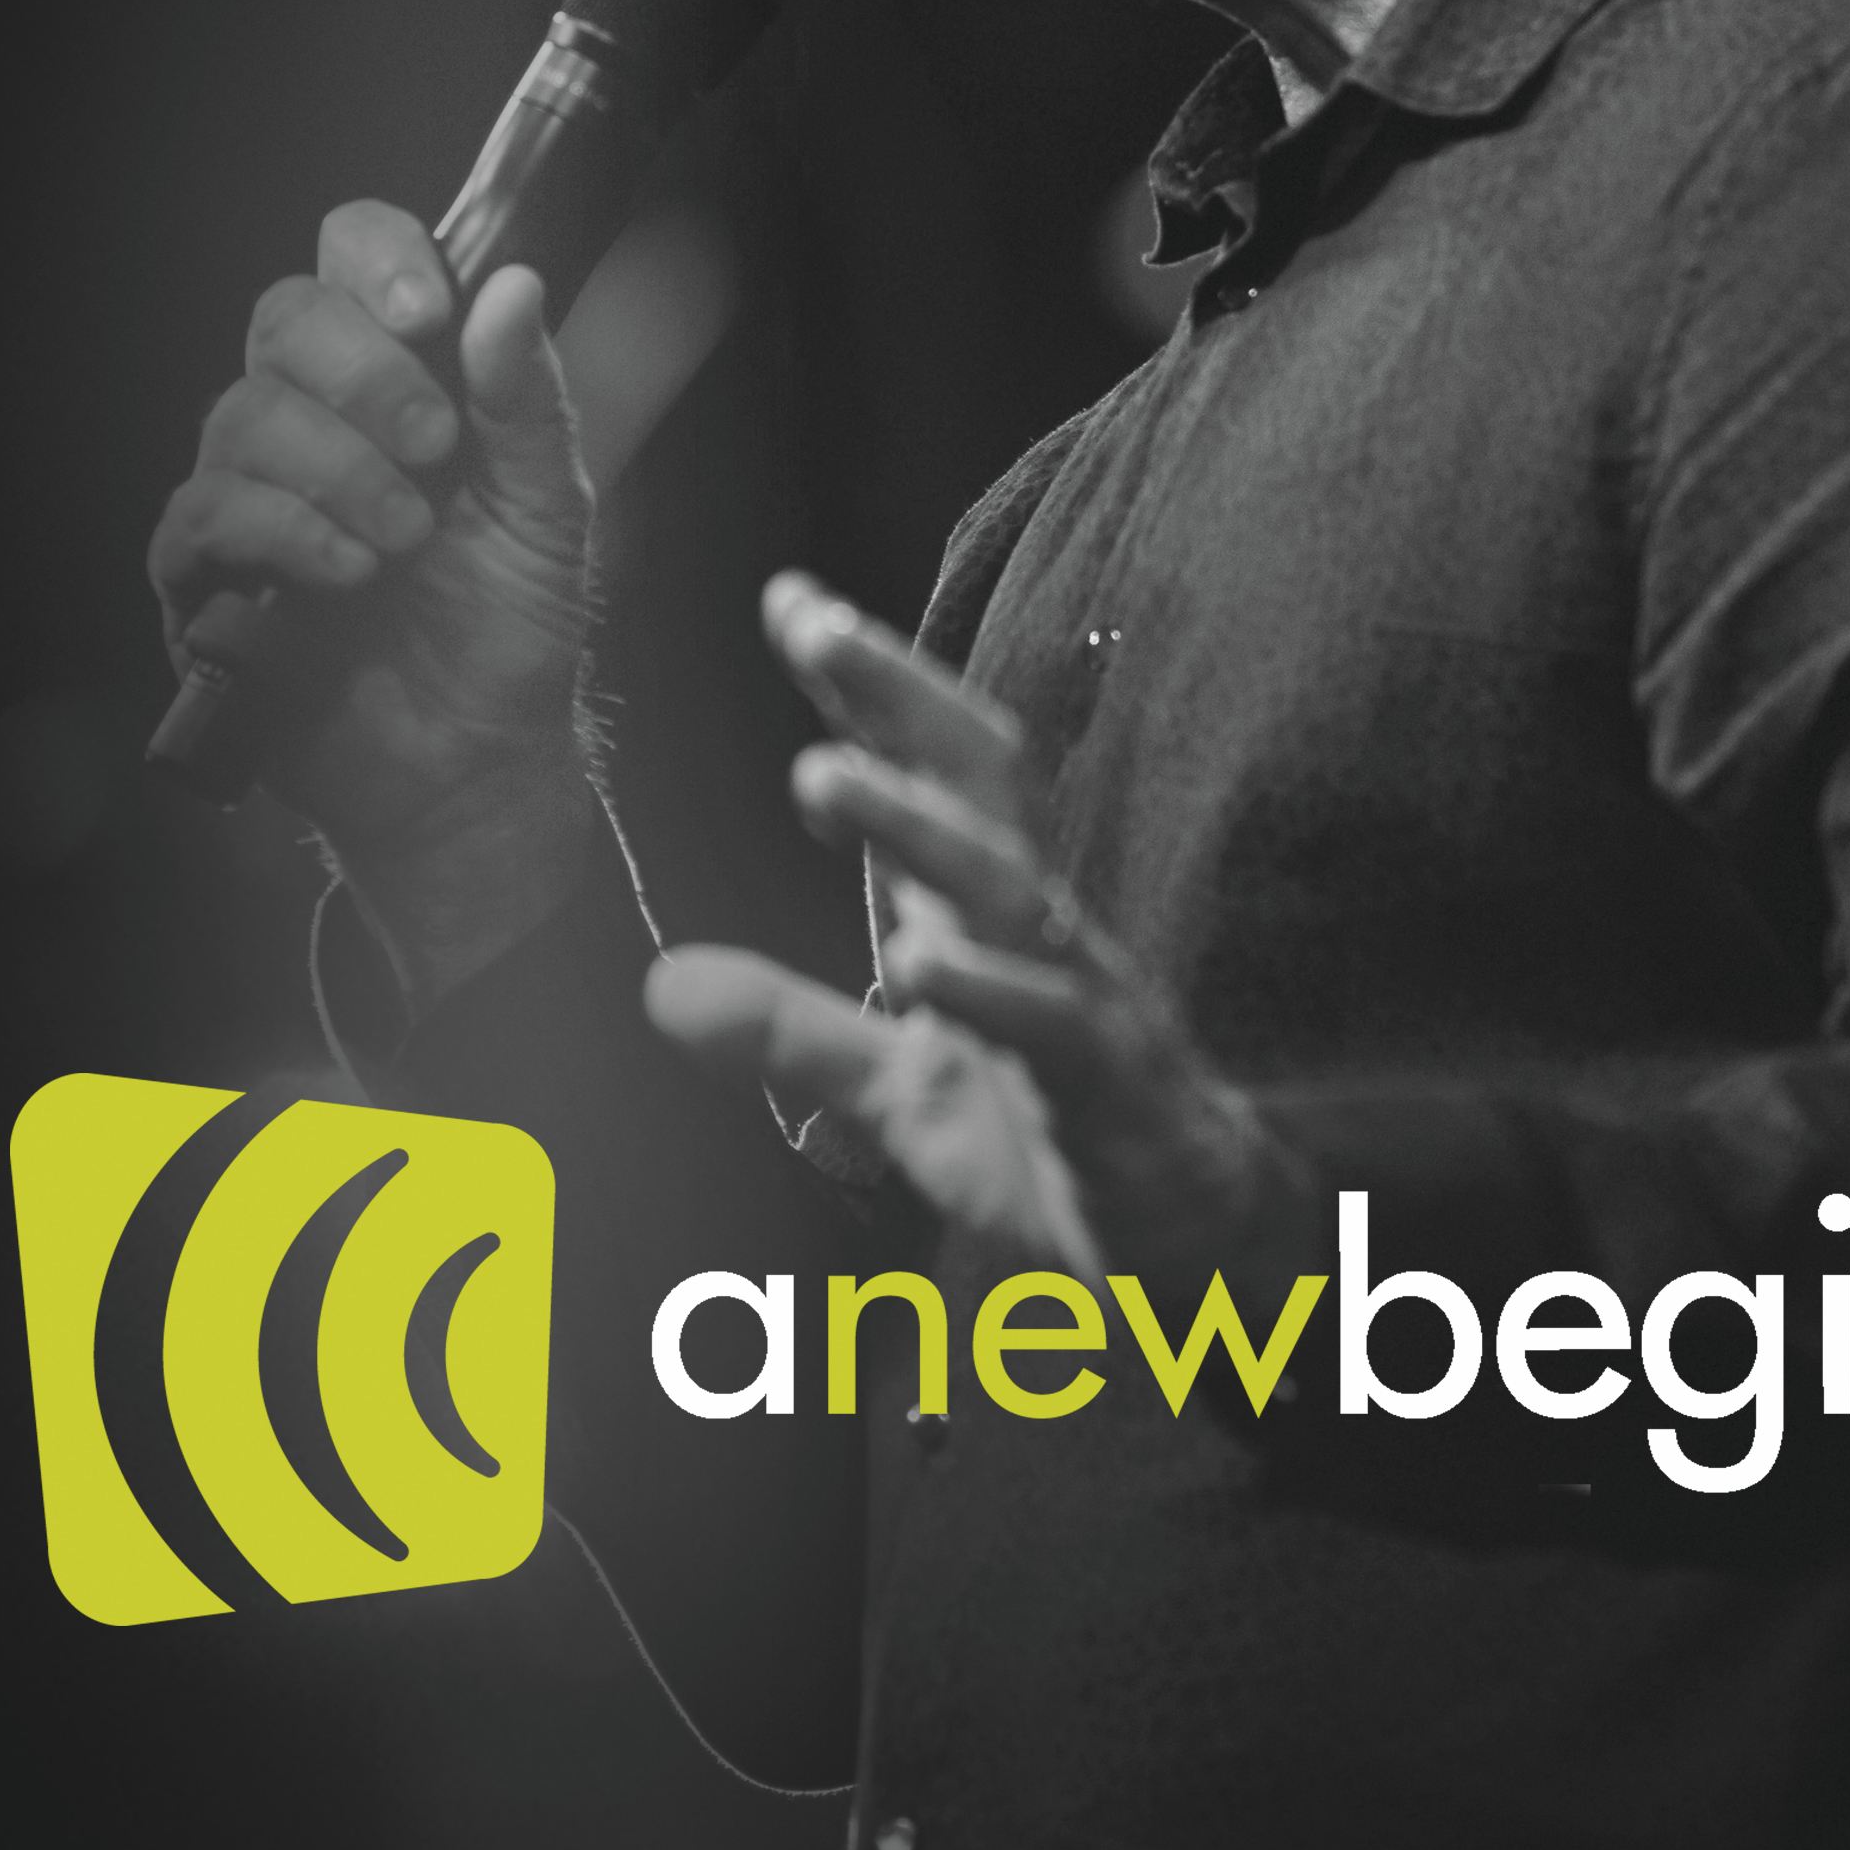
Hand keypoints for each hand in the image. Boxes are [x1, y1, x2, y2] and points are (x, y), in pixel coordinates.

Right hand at [147, 201, 600, 996]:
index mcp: (395, 378)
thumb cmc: (507, 624)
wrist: (475, 757)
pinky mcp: (201, 577)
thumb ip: (528, 401)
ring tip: (407, 540)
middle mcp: (309, 417)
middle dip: (364, 372)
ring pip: (244, 416)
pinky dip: (285, 534)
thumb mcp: (548, 507)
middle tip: (433, 446)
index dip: (378, 260)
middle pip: (284, 319)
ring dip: (339, 470)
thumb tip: (514, 285)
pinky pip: (204, 515)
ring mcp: (247, 492)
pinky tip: (349, 574)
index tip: (427, 310)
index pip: (351, 259)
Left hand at [644, 575, 1301, 1289]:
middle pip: (981, 782)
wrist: (1187, 1250)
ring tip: (823, 774)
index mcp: (986, 912)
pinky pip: (1054, 1024)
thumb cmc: (1048, 1138)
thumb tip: (663, 985)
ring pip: (1009, 887)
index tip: (793, 599)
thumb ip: (792, 1032)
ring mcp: (1083, 996)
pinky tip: (918, 965)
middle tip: (818, 627)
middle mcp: (1038, 927)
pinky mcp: (1111, 1083)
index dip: (872, 686)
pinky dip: (988, 991)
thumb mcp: (897, 1089)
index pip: (933, 772)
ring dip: (918, 827)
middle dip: (903, 697)